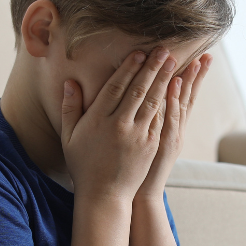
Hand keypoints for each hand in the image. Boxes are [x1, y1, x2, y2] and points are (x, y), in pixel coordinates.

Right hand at [61, 46, 178, 201]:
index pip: (116, 87)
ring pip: (153, 102)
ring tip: (172, 62)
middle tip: (163, 49)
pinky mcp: (150, 145)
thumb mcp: (70, 137)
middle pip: (138, 90)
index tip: (139, 53)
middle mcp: (120, 125)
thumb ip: (70, 108)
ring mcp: (138, 136)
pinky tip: (175, 88)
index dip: (129, 68)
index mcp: (98, 120)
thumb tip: (69, 82)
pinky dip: (168, 102)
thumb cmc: (83, 165)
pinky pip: (160, 119)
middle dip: (152, 67)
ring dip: (164, 80)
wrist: (104, 195)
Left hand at [136, 54, 211, 200]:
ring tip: (195, 61)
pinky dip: (173, 101)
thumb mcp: (145, 141)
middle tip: (207, 54)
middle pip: (188, 97)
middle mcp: (174, 129)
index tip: (197, 58)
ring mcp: (171, 136)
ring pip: (181, 104)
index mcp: (170, 126)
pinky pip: (169, 118)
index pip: (183, 97)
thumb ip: (147, 121)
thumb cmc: (136, 168)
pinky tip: (174, 84)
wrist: (139, 194)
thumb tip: (145, 102)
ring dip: (188, 82)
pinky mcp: (163, 143)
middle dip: (197, 76)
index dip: (191, 78)